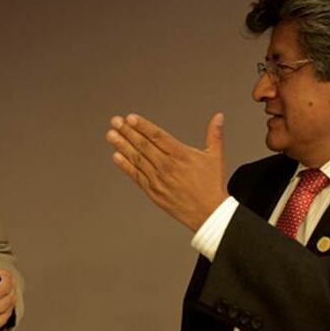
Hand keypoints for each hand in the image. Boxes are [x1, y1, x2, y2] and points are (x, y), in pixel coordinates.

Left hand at [106, 113, 227, 231]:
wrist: (208, 213)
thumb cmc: (211, 185)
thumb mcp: (215, 157)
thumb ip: (214, 135)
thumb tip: (218, 117)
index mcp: (181, 155)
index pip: (158, 136)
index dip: (143, 126)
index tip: (130, 118)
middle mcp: (167, 166)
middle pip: (144, 146)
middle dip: (128, 132)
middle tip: (115, 121)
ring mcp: (158, 180)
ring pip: (137, 159)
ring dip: (123, 146)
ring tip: (111, 135)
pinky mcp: (153, 192)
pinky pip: (137, 176)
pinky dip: (126, 166)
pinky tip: (116, 156)